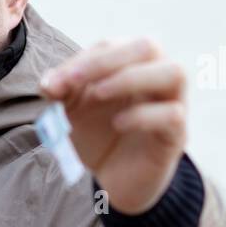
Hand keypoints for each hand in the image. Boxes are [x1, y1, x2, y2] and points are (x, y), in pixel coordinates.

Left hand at [40, 38, 186, 213]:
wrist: (113, 180)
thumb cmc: (96, 136)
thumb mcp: (70, 111)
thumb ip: (60, 93)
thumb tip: (49, 83)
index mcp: (130, 66)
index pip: (112, 46)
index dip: (83, 60)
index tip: (56, 83)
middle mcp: (156, 79)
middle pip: (148, 46)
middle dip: (107, 60)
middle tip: (75, 81)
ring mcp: (172, 104)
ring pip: (173, 73)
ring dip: (131, 78)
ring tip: (99, 94)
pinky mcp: (176, 135)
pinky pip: (173, 115)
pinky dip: (142, 116)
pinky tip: (118, 124)